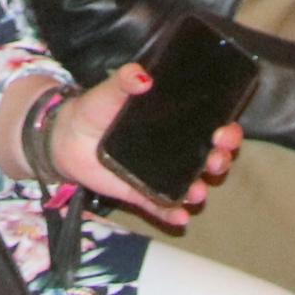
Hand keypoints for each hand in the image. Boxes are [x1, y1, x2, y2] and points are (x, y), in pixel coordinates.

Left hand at [46, 64, 240, 225]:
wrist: (67, 138)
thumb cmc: (96, 109)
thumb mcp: (111, 90)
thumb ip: (125, 80)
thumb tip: (143, 77)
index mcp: (176, 121)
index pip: (213, 126)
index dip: (226, 131)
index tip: (225, 131)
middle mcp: (175, 149)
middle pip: (210, 158)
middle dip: (220, 161)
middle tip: (216, 159)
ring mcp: (161, 174)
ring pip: (191, 185)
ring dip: (199, 190)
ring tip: (197, 192)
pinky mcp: (142, 193)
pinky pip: (161, 207)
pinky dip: (172, 214)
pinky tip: (180, 217)